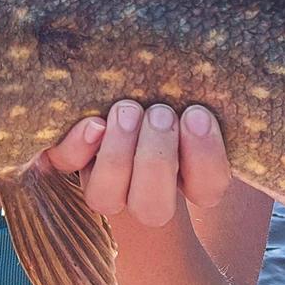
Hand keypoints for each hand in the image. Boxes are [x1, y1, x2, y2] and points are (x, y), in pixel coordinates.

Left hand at [44, 99, 233, 228]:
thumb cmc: (170, 83)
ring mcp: (104, 183)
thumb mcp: (191, 90)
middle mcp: (145, 192)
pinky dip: (78, 146)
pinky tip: (93, 123)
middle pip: (153, 209)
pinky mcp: (70, 159)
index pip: (207, 190)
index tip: (197, 115)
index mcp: (189, 177)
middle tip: (161, 114)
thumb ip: (201, 98)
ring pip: (105, 197)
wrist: (118, 74)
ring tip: (127, 111)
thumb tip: (217, 90)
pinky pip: (67, 166)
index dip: (205, 158)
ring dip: (118, 156)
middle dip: (157, 159)